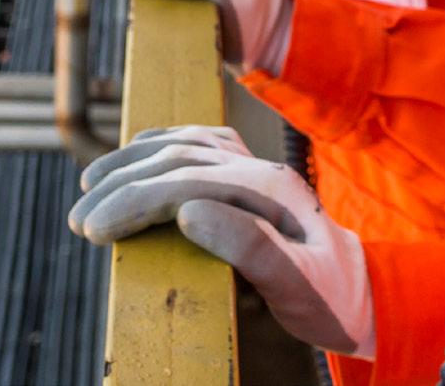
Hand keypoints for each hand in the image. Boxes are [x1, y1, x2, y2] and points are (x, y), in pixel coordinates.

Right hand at [69, 125, 375, 358]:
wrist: (364, 293)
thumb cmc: (330, 299)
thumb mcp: (296, 286)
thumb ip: (247, 245)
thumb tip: (186, 210)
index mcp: (268, 190)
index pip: (185, 183)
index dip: (135, 202)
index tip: (94, 228)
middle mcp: (260, 169)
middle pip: (180, 158)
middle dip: (123, 183)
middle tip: (79, 219)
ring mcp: (257, 168)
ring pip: (186, 144)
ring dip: (135, 160)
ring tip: (91, 184)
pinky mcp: (251, 175)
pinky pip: (200, 145)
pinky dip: (162, 146)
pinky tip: (140, 156)